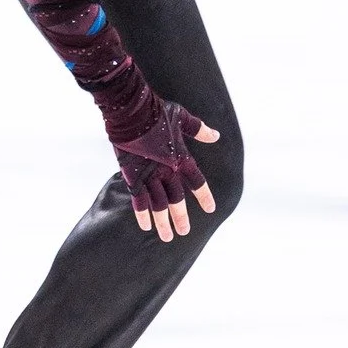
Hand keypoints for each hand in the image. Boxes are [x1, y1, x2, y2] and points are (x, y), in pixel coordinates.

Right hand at [113, 101, 219, 243]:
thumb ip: (199, 130)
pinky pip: (138, 198)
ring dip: (163, 221)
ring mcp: (149, 174)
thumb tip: (216, 135)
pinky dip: (142, 213)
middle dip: (181, 217)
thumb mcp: (182, 117)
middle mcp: (167, 170)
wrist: (131, 109)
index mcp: (181, 157)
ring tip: (166, 237)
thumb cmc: (157, 110)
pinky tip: (145, 226)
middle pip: (176, 200)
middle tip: (184, 232)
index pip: (197, 182)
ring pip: (158, 204)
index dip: (204, 196)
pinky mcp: (132, 174)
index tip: (210, 210)